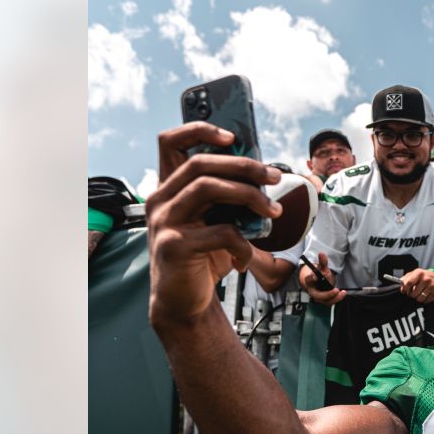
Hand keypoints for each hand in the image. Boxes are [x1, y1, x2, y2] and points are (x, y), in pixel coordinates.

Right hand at [147, 122, 282, 326]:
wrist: (183, 302)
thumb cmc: (203, 257)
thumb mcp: (213, 221)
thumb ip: (226, 197)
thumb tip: (262, 174)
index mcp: (168, 188)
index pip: (171, 142)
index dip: (200, 130)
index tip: (232, 137)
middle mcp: (160, 200)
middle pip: (200, 163)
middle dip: (244, 165)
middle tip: (274, 177)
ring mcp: (163, 222)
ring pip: (207, 188)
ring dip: (249, 196)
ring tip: (273, 211)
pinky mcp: (174, 246)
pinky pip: (220, 232)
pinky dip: (242, 243)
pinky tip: (246, 256)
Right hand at [297, 251, 345, 305]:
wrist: (319, 283)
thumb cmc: (320, 275)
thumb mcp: (321, 268)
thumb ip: (322, 262)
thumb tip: (322, 253)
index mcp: (310, 282)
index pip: (309, 280)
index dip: (312, 278)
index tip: (317, 277)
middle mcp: (313, 291)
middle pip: (318, 295)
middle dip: (327, 294)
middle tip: (335, 290)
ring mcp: (319, 297)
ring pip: (326, 301)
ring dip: (334, 298)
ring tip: (342, 292)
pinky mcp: (325, 300)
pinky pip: (331, 302)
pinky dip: (337, 298)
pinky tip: (343, 293)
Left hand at [400, 268, 433, 303]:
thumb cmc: (423, 276)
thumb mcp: (414, 273)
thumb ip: (406, 278)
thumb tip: (401, 285)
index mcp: (419, 273)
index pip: (409, 283)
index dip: (405, 289)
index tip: (404, 291)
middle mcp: (426, 279)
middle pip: (413, 293)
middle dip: (411, 294)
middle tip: (413, 292)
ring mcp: (432, 286)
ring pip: (419, 299)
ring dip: (417, 298)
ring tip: (419, 293)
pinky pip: (426, 301)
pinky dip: (424, 300)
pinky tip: (425, 294)